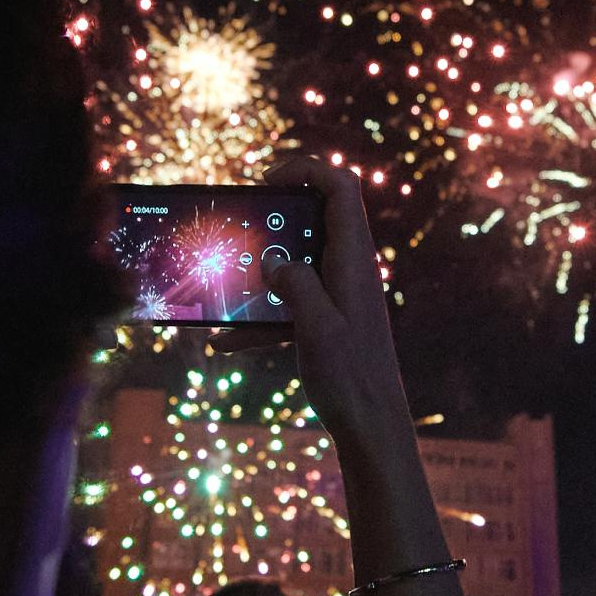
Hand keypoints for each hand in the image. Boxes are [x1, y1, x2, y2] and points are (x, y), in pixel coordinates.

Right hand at [212, 158, 410, 440]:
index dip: (307, 170)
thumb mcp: (317, 327)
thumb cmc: (351, 378)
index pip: (342, 188)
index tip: (267, 181)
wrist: (371, 426)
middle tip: (239, 229)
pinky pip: (291, 304)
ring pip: (297, 263)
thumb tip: (272, 260)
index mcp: (353, 260)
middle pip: (315, 219)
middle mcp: (349, 270)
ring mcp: (339, 295)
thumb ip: (295, 284)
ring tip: (223, 281)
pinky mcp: (329, 320)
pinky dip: (260, 317)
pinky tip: (224, 343)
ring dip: (261, 270)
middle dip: (273, 220)